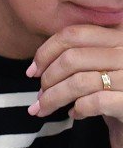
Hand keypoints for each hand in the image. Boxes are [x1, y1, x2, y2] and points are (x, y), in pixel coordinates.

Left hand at [28, 23, 122, 147]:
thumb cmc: (113, 93)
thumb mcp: (98, 67)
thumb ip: (76, 57)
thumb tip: (36, 67)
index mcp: (119, 37)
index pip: (74, 34)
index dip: (46, 52)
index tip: (33, 72)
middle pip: (72, 58)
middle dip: (48, 80)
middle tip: (40, 95)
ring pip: (79, 82)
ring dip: (54, 98)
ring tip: (45, 108)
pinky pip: (95, 102)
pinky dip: (78, 109)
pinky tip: (75, 114)